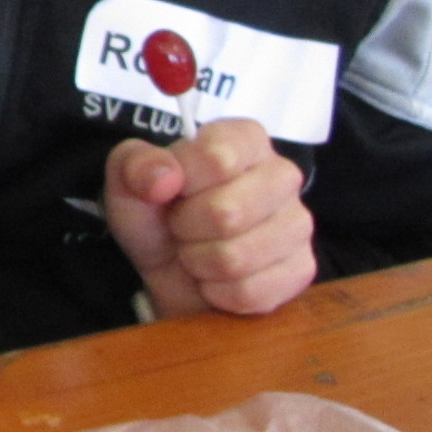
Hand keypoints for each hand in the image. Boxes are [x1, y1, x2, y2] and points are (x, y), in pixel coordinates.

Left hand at [104, 119, 316, 317]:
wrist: (171, 270)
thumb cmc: (157, 215)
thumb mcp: (129, 182)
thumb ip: (135, 165)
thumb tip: (163, 178)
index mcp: (243, 139)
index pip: (217, 158)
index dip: (180, 182)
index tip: (173, 189)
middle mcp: (282, 175)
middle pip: (227, 212)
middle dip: (186, 228)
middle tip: (183, 226)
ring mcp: (298, 224)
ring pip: (235, 258)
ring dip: (199, 262)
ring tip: (198, 249)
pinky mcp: (302, 270)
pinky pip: (250, 292)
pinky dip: (218, 292)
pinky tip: (218, 277)